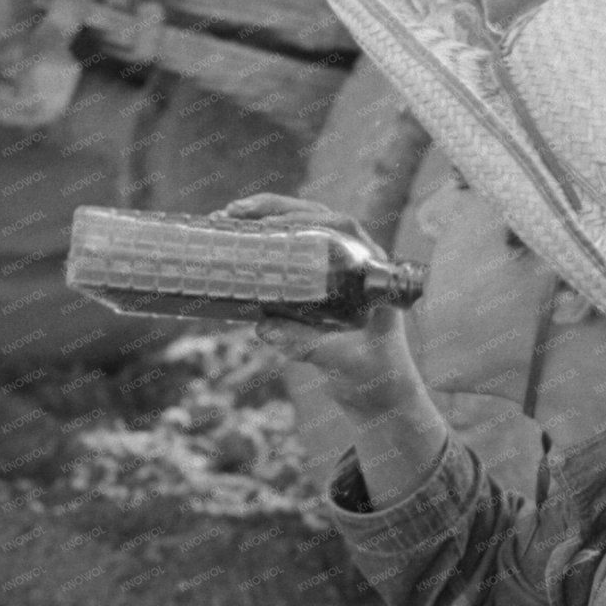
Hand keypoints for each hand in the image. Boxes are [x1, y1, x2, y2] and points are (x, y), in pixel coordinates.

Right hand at [217, 193, 422, 412]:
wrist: (380, 396)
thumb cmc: (374, 377)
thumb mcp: (341, 361)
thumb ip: (308, 345)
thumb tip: (264, 326)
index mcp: (373, 272)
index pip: (343, 228)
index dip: (307, 219)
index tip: (273, 224)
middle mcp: (355, 263)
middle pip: (315, 219)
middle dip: (274, 209)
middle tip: (234, 212)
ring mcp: (336, 271)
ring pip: (299, 232)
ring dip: (263, 220)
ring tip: (225, 217)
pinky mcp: (316, 285)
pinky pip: (288, 255)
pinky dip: (261, 246)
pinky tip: (234, 241)